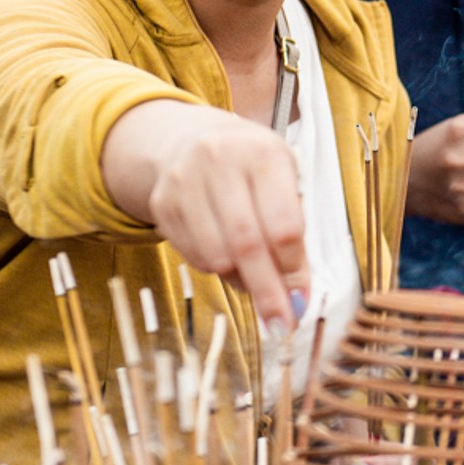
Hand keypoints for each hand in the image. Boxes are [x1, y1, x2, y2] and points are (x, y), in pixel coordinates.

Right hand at [125, 103, 310, 329]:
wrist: (193, 140)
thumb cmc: (252, 168)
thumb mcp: (284, 182)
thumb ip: (293, 233)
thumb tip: (296, 296)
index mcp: (263, 153)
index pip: (283, 224)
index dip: (294, 268)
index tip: (301, 299)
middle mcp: (220, 161)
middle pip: (247, 244)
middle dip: (267, 291)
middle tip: (281, 324)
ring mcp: (185, 181)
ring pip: (216, 256)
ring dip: (240, 281)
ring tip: (254, 277)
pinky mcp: (162, 203)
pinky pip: (193, 256)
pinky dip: (216, 270)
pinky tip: (227, 257)